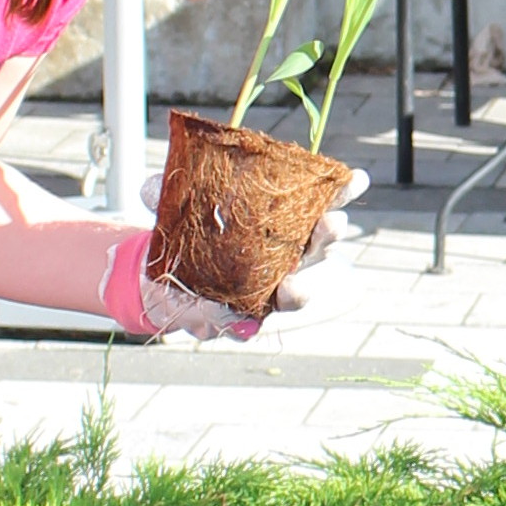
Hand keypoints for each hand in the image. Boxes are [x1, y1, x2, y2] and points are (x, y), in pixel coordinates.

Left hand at [100, 172, 369, 341]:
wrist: (162, 281)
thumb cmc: (186, 233)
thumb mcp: (172, 209)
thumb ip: (164, 195)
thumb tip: (149, 188)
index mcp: (281, 219)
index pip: (320, 201)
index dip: (342, 192)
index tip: (356, 179)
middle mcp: (289, 254)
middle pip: (320, 245)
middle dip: (329, 234)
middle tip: (331, 224)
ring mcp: (274, 288)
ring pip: (300, 291)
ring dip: (302, 290)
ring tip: (293, 287)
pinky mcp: (250, 320)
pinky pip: (259, 325)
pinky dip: (252, 325)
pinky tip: (253, 324)